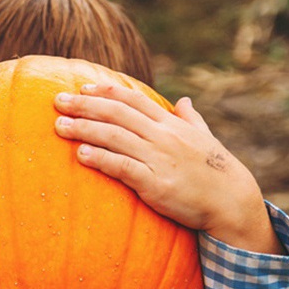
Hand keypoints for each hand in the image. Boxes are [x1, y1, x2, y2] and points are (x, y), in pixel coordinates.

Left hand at [53, 83, 282, 254]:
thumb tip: (184, 101)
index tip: (81, 87)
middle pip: (117, 113)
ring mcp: (158, 158)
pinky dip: (100, 159)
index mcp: (171, 124)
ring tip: (59, 126)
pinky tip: (80, 155)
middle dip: (84, 105)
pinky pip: (122, 167)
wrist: (230, 202)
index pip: (133, 99)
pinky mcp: (154, 183)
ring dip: (84, 129)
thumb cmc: (215, 171)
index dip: (105, 91)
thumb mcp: (204, 138)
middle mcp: (162, 136)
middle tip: (57, 101)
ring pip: (114, 137)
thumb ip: (191, 118)